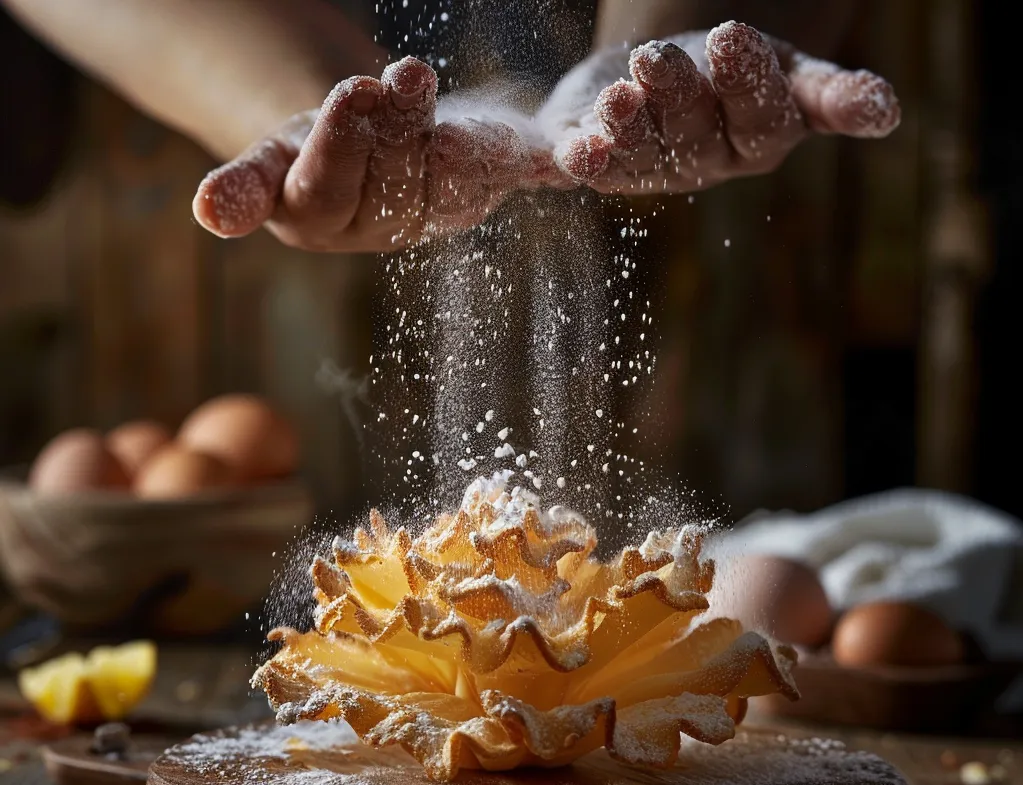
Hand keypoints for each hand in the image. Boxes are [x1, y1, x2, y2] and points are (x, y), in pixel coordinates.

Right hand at [192, 57, 562, 252]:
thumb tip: (206, 216)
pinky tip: (570, 159)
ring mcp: (431, 210)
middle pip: (392, 178)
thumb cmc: (305, 153)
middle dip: (398, 128)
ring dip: (456, 142)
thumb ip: (245, 188)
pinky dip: (540, 165)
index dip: (343, 144)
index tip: (351, 95)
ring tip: (445, 98)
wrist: (358, 154)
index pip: (330, 185)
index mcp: (324, 217)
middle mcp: (381, 224)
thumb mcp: (271, 162)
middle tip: (406, 77)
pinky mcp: (475, 191)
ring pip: (448, 179)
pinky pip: (508, 176)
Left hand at [538, 20, 900, 192]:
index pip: (761, 118)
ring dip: (625, 127)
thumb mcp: (788, 72)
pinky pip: (587, 169)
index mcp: (757, 139)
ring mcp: (651, 168)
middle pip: (693, 134)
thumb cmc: (733, 70)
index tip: (734, 37)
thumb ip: (830, 94)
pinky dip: (574, 162)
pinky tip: (564, 155)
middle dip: (676, 95)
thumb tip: (886, 114)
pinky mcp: (601, 165)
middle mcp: (704, 162)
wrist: (668, 75)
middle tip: (657, 58)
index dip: (747, 84)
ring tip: (618, 94)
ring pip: (640, 153)